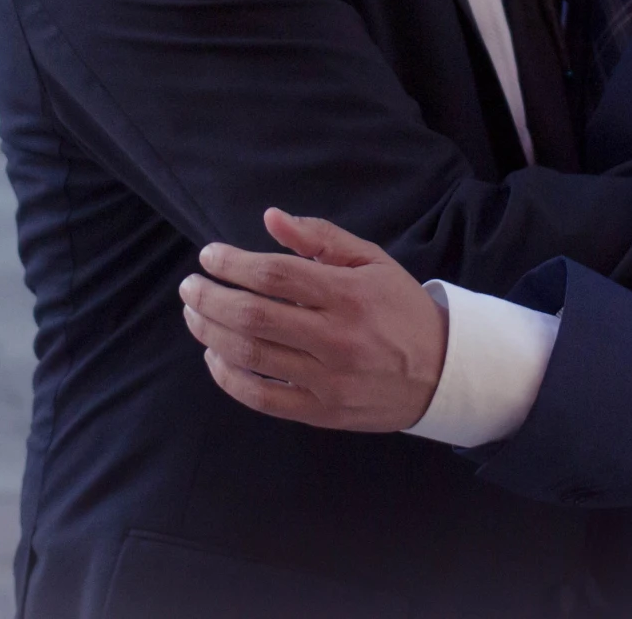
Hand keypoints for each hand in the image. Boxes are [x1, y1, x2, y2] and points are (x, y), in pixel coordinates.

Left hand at [179, 208, 447, 432]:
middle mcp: (336, 338)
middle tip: (190, 286)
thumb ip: (319, 238)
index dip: (232, 263)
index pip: (275, 275)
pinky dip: (228, 378)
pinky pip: (261, 397)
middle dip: (210, 298)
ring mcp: (327, 380)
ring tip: (195, 315)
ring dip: (211, 333)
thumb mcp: (371, 261)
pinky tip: (215, 356)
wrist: (441, 372)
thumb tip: (270, 218)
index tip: (209, 256)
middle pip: (254, 317)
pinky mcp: (321, 412)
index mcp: (348, 295)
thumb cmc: (399, 308)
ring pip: (251, 357)